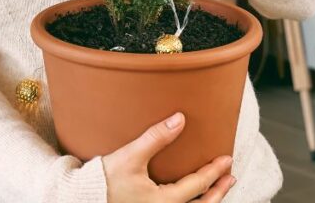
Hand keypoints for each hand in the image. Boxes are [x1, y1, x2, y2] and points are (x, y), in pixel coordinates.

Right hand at [101, 112, 235, 201]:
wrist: (84, 198)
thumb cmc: (105, 181)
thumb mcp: (130, 157)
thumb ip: (156, 138)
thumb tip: (179, 119)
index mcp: (164, 202)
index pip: (198, 185)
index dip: (214, 171)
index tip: (226, 159)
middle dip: (219, 191)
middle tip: (230, 177)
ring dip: (208, 199)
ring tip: (217, 188)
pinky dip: (191, 201)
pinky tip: (190, 194)